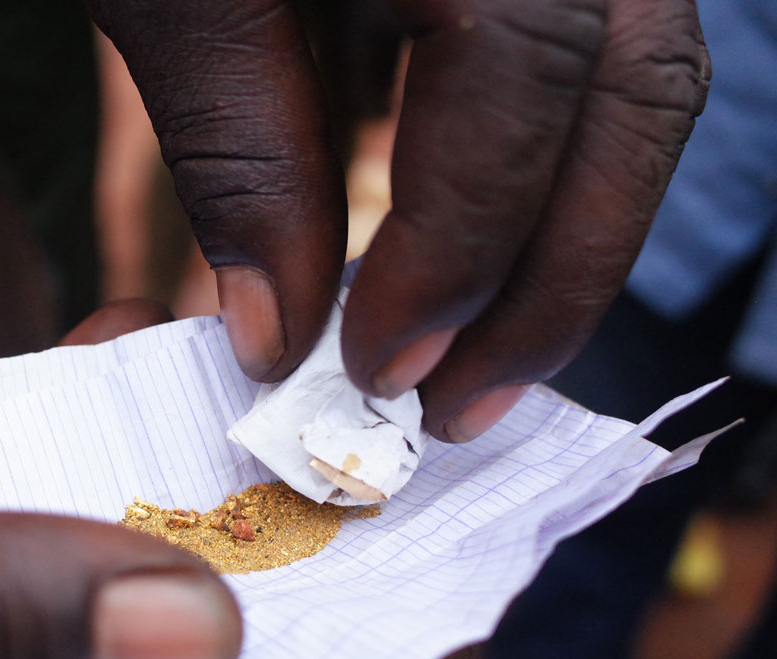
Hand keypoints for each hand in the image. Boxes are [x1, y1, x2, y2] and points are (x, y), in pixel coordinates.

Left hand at [87, 0, 708, 440]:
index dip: (463, 255)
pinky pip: (562, 43)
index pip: (529, 91)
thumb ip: (237, 150)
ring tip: (471, 352)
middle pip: (633, 95)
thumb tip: (283, 330)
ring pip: (625, 77)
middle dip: (557, 273)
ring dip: (556, 227)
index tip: (377, 371)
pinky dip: (508, 152)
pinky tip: (437, 234)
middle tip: (465, 404)